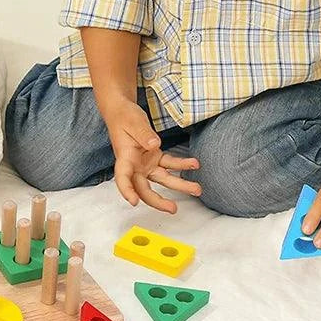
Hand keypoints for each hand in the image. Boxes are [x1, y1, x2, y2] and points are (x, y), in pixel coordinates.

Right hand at [102, 97, 199, 213]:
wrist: (123, 111)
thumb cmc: (124, 117)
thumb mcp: (133, 122)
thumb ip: (143, 134)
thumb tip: (155, 145)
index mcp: (124, 158)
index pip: (123, 177)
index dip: (127, 190)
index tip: (133, 202)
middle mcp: (134, 165)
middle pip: (144, 188)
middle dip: (158, 201)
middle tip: (172, 208)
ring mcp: (145, 163)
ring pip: (162, 180)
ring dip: (179, 185)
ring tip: (196, 189)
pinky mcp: (155, 158)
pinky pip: (170, 164)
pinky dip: (182, 165)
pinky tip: (193, 164)